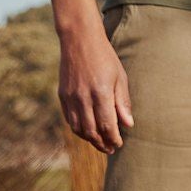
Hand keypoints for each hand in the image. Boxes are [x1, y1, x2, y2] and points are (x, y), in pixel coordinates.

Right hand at [58, 23, 132, 153]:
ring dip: (89, 139)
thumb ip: (123, 102)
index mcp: (101, 93)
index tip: (119, 144)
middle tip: (111, 149)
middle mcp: (83, 98)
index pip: (107, 125)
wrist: (79, 40)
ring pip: (78, 128)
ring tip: (100, 143)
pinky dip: (78, 129)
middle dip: (102, 143)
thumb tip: (128, 124)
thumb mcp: (120, 77)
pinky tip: (87, 131)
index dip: (113, 138)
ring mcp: (70, 97)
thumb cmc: (105, 57)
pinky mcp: (62, 95)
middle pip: (91, 130)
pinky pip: (69, 119)